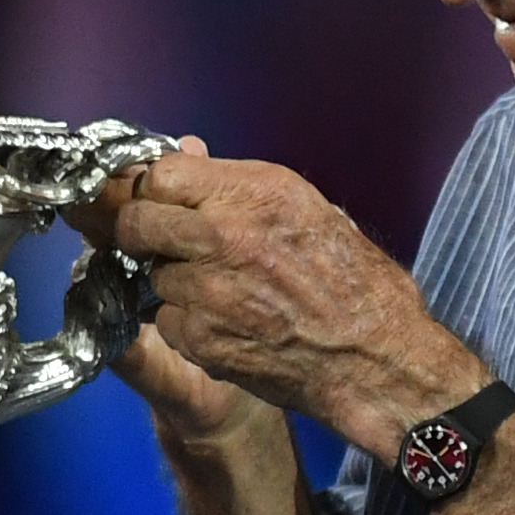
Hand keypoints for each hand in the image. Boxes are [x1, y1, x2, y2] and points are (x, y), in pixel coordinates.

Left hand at [94, 142, 482, 458]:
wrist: (376, 359)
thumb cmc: (355, 284)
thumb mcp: (308, 210)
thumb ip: (240, 187)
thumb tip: (188, 155)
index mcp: (257, 193)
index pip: (163, 174)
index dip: (157, 190)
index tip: (164, 202)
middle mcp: (226, 234)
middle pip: (138, 221)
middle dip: (143, 232)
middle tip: (161, 245)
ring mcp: (208, 289)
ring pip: (154, 274)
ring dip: (175, 283)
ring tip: (221, 293)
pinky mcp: (200, 338)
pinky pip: (168, 321)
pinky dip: (188, 325)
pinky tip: (228, 326)